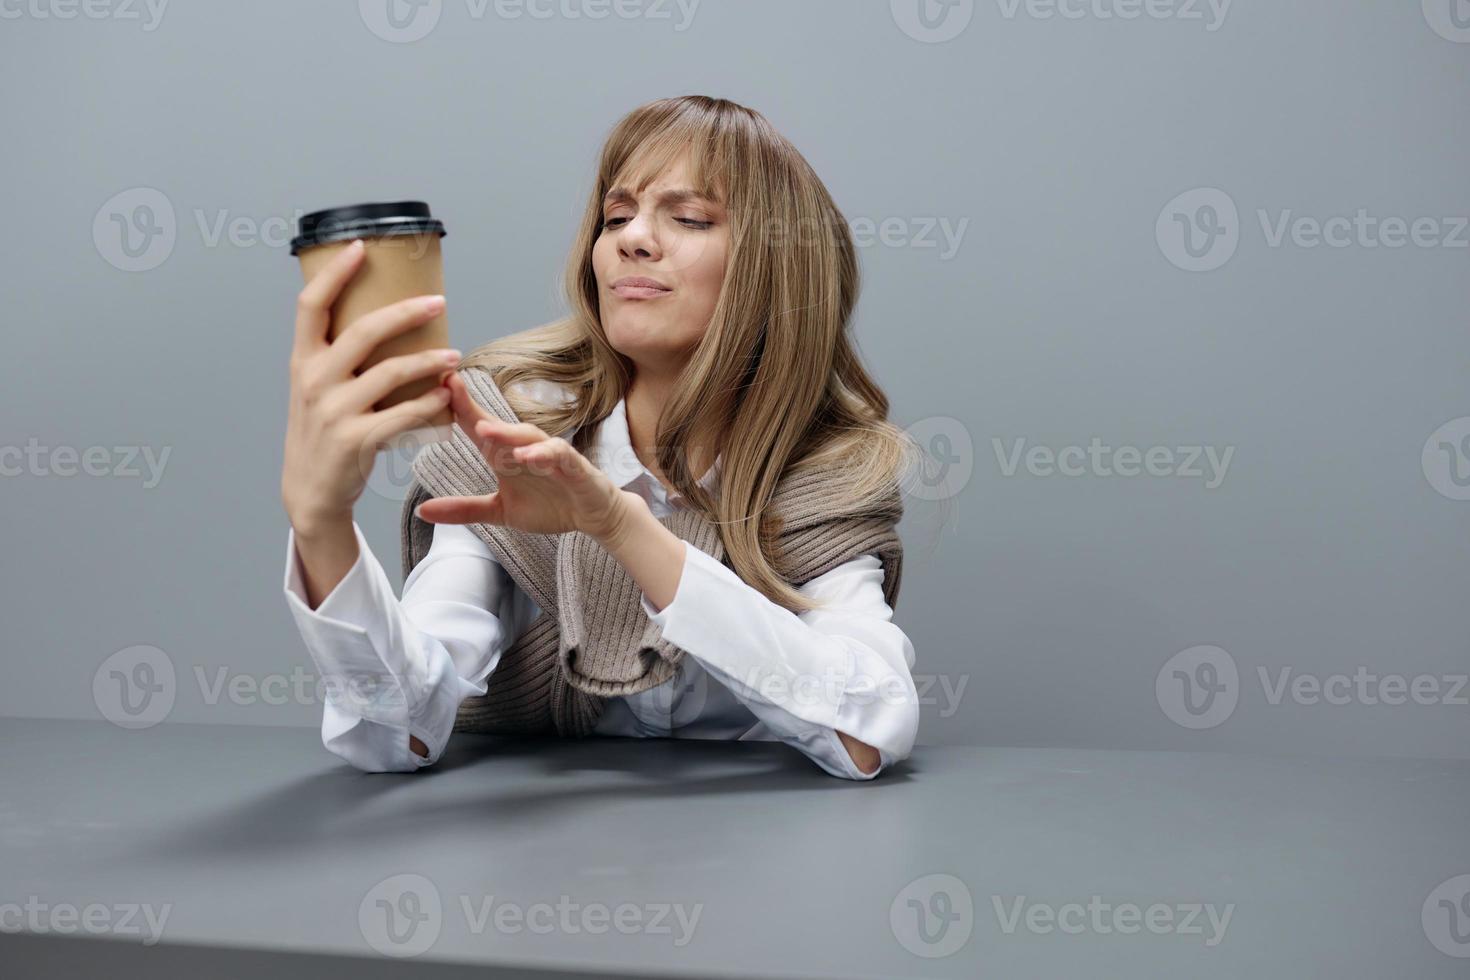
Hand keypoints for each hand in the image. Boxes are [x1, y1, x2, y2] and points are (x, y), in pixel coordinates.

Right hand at [280, 238, 461, 532]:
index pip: (310, 305)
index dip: (334, 273)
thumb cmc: (322, 432)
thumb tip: (381, 316)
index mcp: (302, 361)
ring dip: (428, 361)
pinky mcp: (355, 440)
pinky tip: (445, 395)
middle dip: (406, 312)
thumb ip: (337, 357)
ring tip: (455, 356)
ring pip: (390, 372)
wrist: (311, 491)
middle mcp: (313, 380)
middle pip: (363, 331)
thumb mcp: (316, 388)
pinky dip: (429, 403)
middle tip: (440, 302)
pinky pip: (402, 415)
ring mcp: (333, 411)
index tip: (362, 246)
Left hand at [414, 371, 640, 541]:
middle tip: (448, 387)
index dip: (456, 406)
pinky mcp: (575, 467)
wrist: (593, 517)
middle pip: (497, 423)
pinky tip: (527, 456)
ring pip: (527, 436)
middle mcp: (525, 448)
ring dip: (506, 431)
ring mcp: (551, 455)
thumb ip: (464, 509)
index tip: (432, 385)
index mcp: (504, 454)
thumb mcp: (500, 511)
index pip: (477, 425)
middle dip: (473, 406)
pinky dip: (544, 454)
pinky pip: (558, 455)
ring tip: (483, 430)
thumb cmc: (550, 505)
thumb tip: (421, 510)